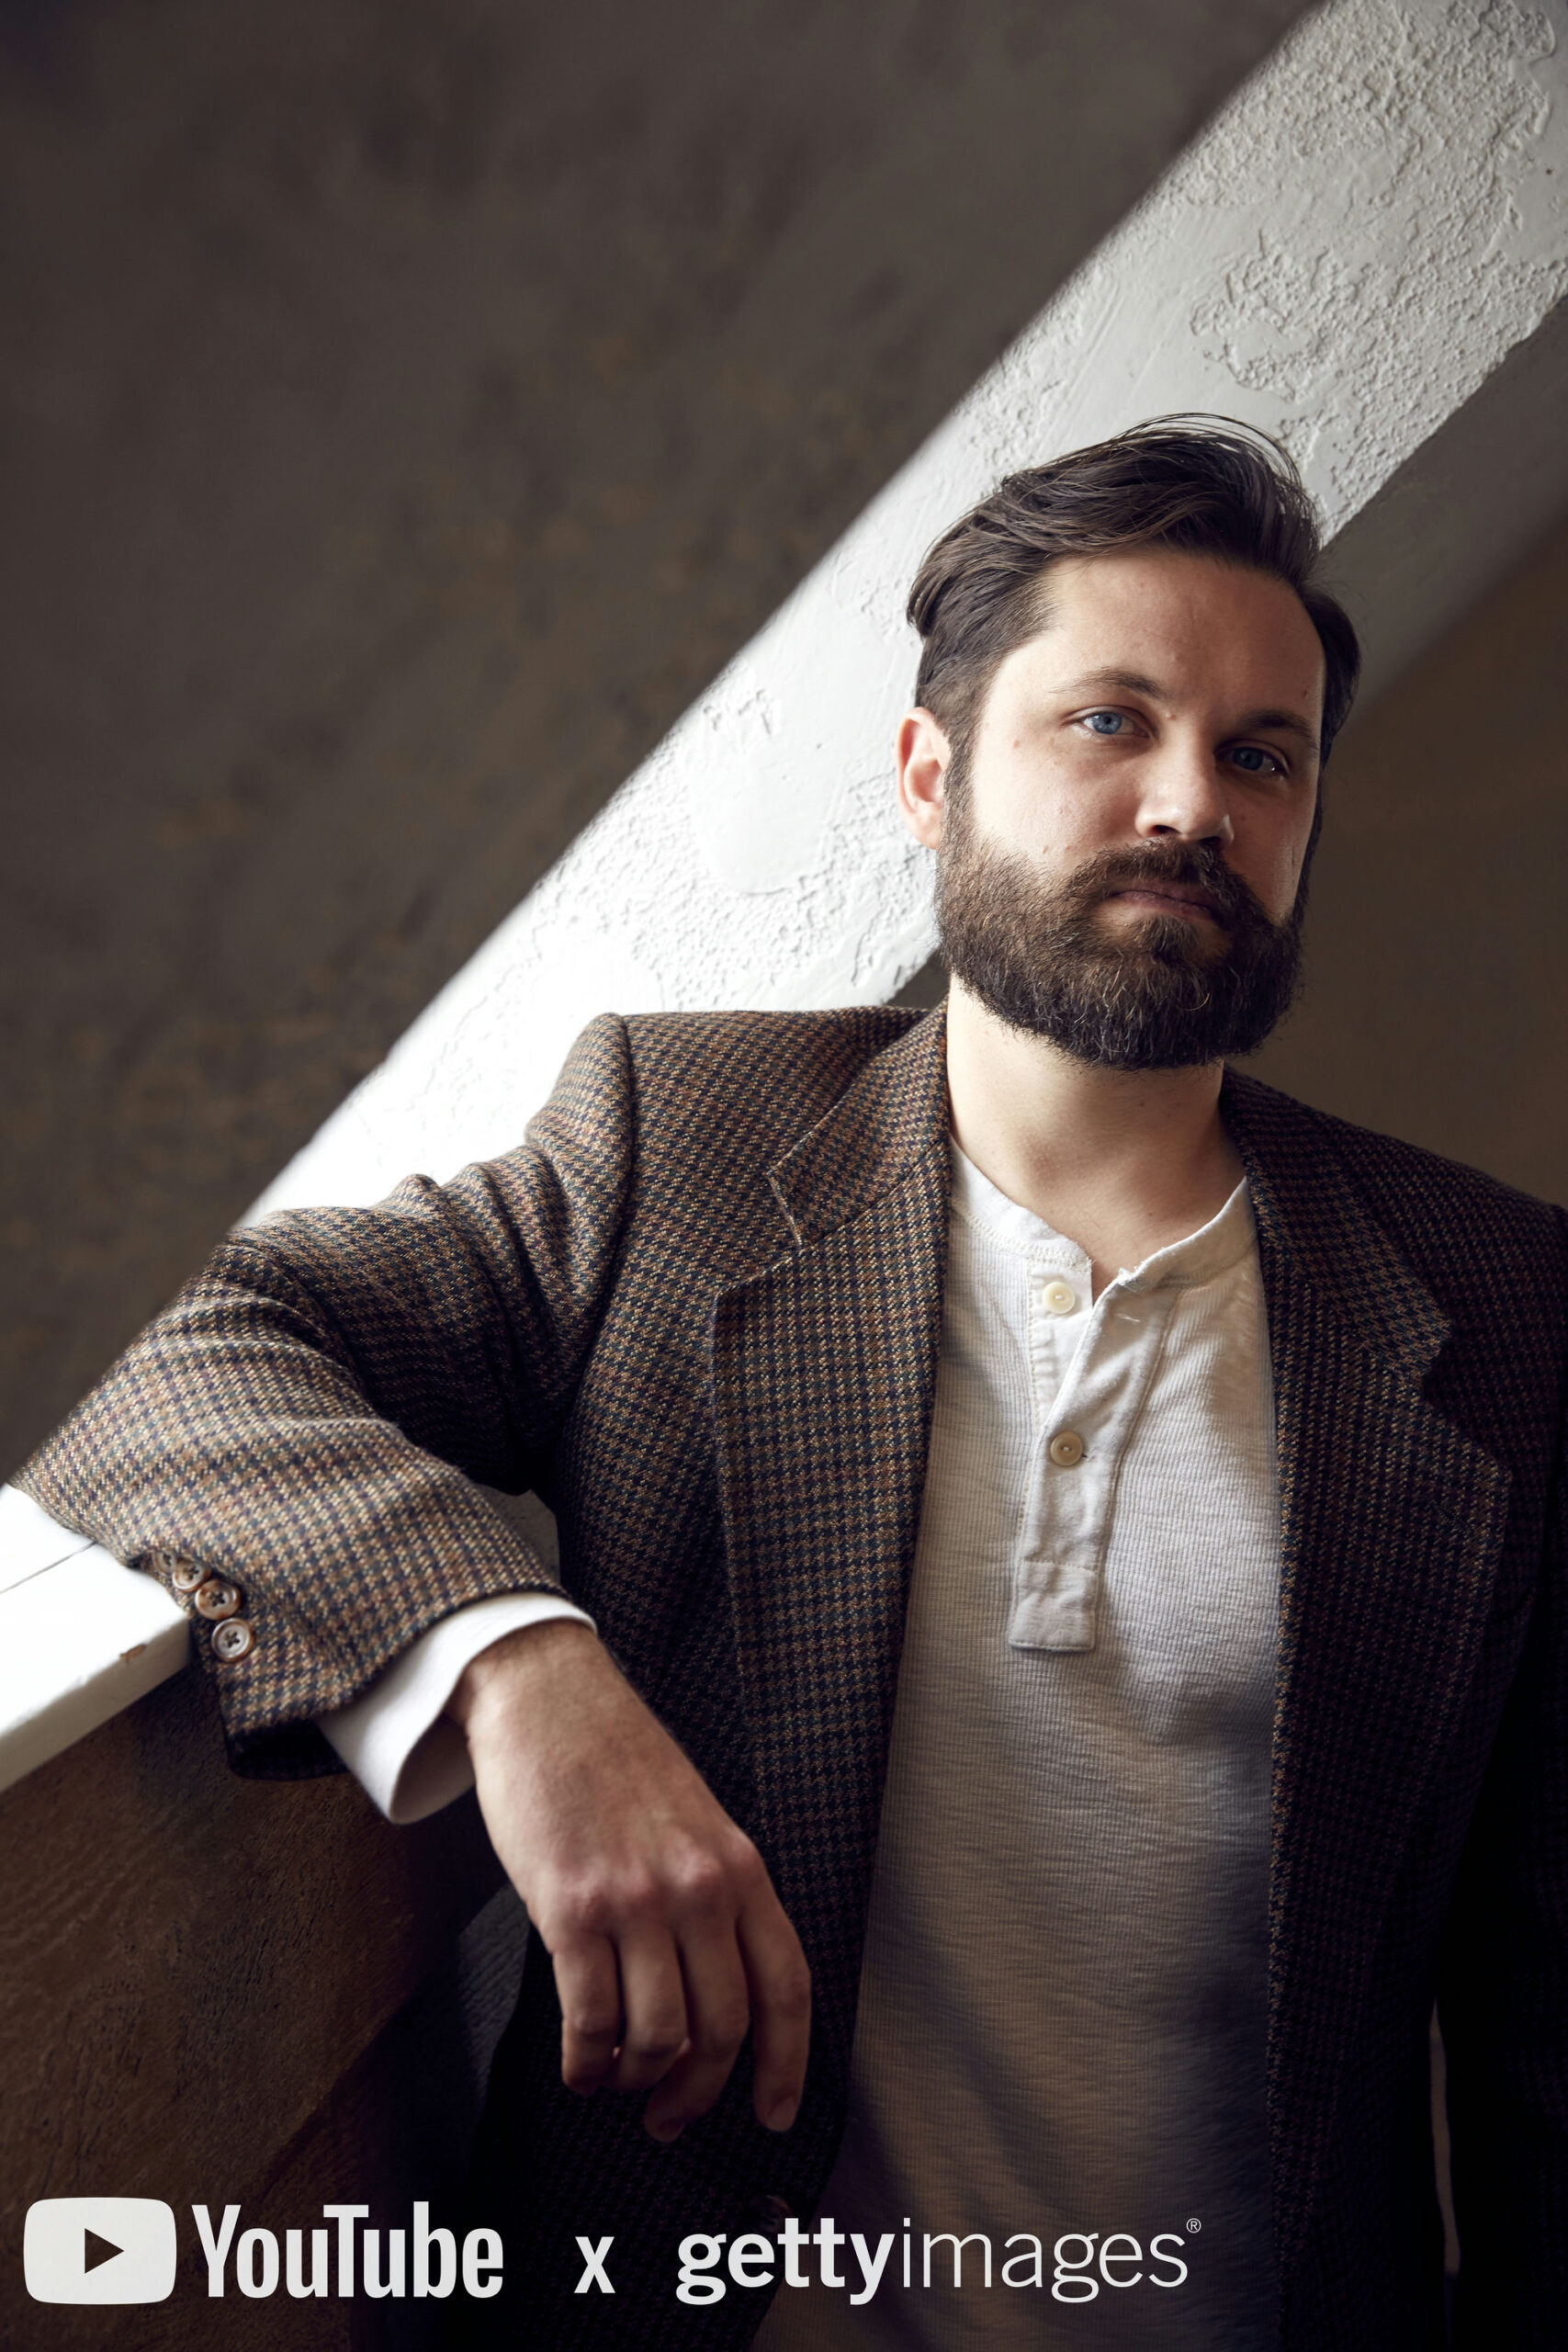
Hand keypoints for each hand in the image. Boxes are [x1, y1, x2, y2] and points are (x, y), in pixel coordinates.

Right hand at [447, 1618, 810, 2141]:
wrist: (549, 1697)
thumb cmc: (616, 1760)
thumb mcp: (697, 1821)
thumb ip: (715, 1897)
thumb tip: (711, 1997)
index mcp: (740, 1867)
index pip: (786, 1987)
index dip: (786, 2066)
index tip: (773, 2114)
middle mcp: (699, 1887)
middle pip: (723, 2030)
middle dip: (696, 2093)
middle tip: (670, 2116)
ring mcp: (636, 1899)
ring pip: (656, 2037)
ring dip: (635, 2079)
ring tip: (615, 2077)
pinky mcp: (570, 1908)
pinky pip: (590, 2020)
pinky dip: (585, 2062)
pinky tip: (578, 2062)